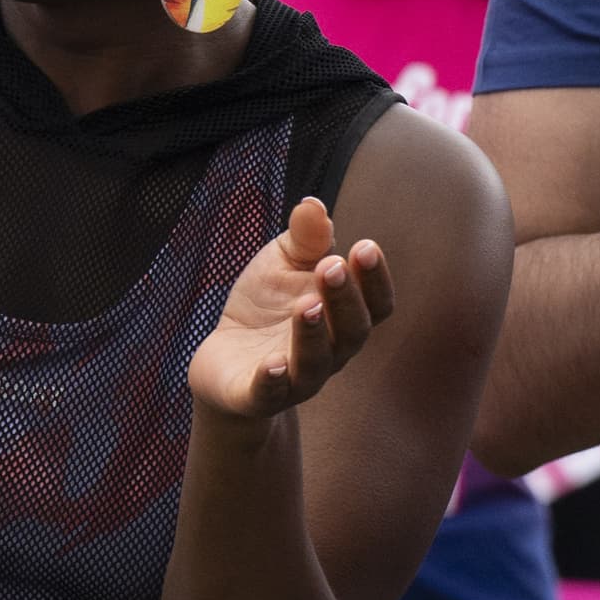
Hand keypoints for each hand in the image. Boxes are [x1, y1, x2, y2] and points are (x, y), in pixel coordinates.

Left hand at [188, 196, 392, 420]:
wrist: (224, 361)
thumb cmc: (265, 306)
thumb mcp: (282, 263)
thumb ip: (303, 238)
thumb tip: (312, 203)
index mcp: (343, 317)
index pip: (375, 303)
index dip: (374, 278)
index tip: (364, 246)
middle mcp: (330, 352)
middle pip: (352, 332)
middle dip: (344, 299)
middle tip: (331, 266)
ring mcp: (296, 378)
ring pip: (316, 363)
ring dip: (313, 334)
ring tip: (306, 305)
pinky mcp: (257, 396)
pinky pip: (270, 393)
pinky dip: (273, 380)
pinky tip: (272, 364)